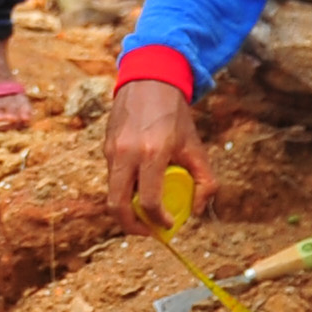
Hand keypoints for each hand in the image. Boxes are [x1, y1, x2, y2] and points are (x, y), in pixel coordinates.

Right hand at [101, 78, 211, 227]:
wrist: (149, 81)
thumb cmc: (175, 115)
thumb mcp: (196, 147)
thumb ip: (206, 182)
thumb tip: (196, 211)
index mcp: (152, 153)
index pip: (148, 202)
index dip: (158, 221)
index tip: (167, 225)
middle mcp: (126, 153)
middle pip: (117, 206)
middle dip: (132, 227)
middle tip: (148, 231)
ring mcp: (112, 150)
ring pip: (113, 192)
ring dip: (129, 207)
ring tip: (147, 208)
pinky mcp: (105, 147)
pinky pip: (113, 177)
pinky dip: (126, 189)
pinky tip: (141, 183)